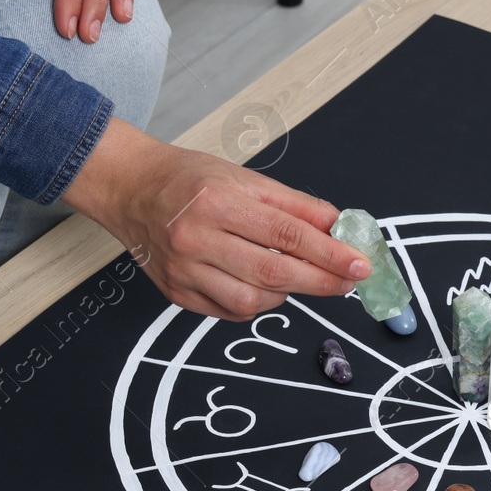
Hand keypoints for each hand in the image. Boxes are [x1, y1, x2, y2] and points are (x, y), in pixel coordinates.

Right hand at [64, 120, 371, 319]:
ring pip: (251, 301)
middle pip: (273, 273)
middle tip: (348, 282)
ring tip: (292, 275)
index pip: (287, 234)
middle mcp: (196, 238)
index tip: (359, 264)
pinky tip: (259, 285)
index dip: (329, 254)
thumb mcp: (246, 178)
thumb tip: (339, 227)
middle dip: (320, 281)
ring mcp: (183, 270)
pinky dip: (255, 303)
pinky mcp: (176, 293)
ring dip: (284, 294)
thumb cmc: (189, 179)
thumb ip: (296, 206)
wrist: (131, 188)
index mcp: (217, 201)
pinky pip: (229, 312)